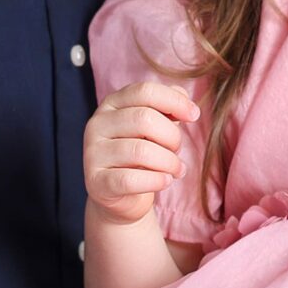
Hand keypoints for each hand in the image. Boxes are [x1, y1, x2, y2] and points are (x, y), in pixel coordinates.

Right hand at [84, 81, 198, 224]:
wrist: (121, 196)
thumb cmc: (142, 155)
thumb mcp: (156, 127)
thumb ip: (168, 107)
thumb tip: (185, 98)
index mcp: (112, 104)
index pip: (145, 91)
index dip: (175, 101)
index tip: (194, 115)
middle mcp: (97, 124)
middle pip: (144, 119)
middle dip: (172, 137)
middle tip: (178, 151)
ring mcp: (93, 153)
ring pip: (141, 151)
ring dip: (169, 162)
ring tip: (177, 170)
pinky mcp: (96, 182)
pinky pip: (132, 180)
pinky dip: (157, 180)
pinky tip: (165, 181)